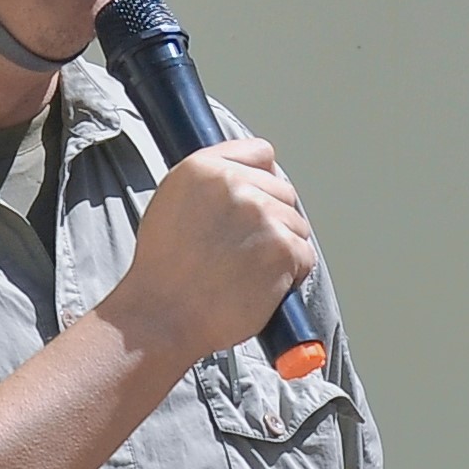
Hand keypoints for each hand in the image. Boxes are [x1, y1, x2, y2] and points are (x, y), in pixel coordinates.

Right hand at [108, 136, 315, 356]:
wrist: (162, 315)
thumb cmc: (164, 269)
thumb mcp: (173, 202)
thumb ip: (212, 180)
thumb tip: (251, 174)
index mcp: (203, 168)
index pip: (261, 153)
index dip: (262, 181)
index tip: (254, 203)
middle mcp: (234, 185)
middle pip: (284, 191)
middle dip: (272, 219)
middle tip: (241, 249)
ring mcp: (262, 215)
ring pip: (297, 225)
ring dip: (281, 249)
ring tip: (244, 270)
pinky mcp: (282, 247)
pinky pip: (305, 255)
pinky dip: (290, 274)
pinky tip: (258, 284)